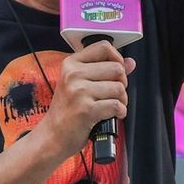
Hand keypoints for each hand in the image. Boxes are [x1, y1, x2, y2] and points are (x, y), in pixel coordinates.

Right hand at [34, 42, 135, 161]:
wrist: (52, 136)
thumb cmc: (67, 110)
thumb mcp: (80, 84)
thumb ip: (105, 70)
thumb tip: (131, 62)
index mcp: (71, 64)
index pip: (103, 47)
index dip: (117, 58)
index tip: (116, 71)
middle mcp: (73, 74)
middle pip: (117, 68)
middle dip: (122, 83)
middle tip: (113, 94)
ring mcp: (79, 92)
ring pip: (119, 88)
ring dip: (122, 100)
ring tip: (111, 106)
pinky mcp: (86, 110)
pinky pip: (117, 105)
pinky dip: (120, 112)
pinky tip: (113, 115)